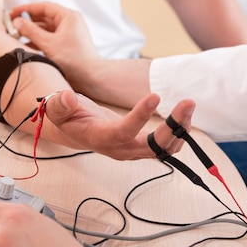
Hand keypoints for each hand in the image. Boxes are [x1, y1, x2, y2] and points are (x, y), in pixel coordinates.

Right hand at [10, 2, 100, 90]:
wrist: (91, 77)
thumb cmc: (74, 60)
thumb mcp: (48, 43)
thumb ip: (31, 31)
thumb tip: (17, 22)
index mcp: (68, 17)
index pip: (44, 7)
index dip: (26, 8)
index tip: (13, 12)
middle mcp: (69, 22)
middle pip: (44, 17)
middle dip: (27, 21)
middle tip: (12, 25)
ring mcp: (68, 33)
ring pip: (45, 28)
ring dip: (31, 32)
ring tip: (16, 36)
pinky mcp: (66, 44)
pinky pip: (49, 38)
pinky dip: (38, 40)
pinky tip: (26, 45)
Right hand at [44, 90, 195, 160]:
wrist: (76, 129)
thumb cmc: (68, 117)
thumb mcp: (57, 109)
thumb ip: (60, 104)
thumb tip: (68, 97)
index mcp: (100, 138)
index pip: (123, 132)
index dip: (140, 116)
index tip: (155, 96)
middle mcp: (120, 149)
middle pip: (152, 147)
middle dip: (173, 127)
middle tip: (188, 103)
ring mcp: (133, 150)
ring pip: (164, 149)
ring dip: (180, 129)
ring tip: (189, 105)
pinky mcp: (142, 147)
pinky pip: (166, 146)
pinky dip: (179, 131)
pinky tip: (184, 114)